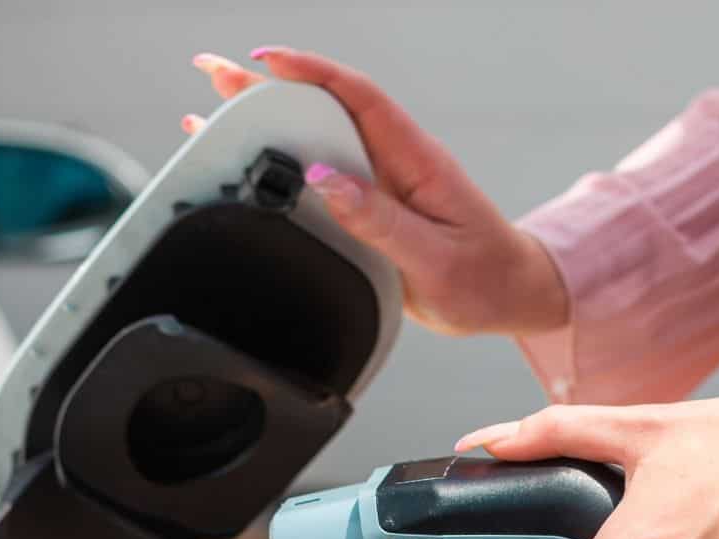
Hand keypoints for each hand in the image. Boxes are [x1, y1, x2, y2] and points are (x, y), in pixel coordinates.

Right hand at [185, 48, 566, 335]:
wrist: (510, 297)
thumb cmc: (485, 278)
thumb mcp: (435, 258)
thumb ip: (379, 220)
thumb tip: (326, 181)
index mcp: (417, 160)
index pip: (360, 99)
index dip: (312, 73)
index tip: (266, 61)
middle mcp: (395, 163)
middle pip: (324, 111)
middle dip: (268, 88)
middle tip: (213, 72)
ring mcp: (380, 183)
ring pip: (316, 141)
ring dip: (266, 123)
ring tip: (209, 110)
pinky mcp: (369, 208)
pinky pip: (319, 178)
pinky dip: (278, 166)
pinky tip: (245, 161)